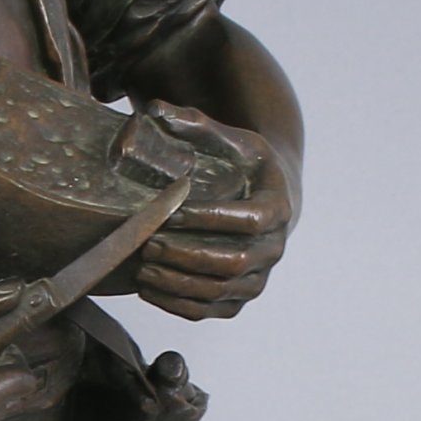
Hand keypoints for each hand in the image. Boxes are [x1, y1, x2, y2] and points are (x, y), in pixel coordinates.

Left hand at [132, 108, 298, 320]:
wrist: (267, 200)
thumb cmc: (247, 168)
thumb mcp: (232, 141)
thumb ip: (197, 125)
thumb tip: (157, 109)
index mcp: (277, 208)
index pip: (248, 221)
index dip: (210, 219)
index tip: (172, 212)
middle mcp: (274, 248)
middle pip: (233, 263)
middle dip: (187, 255)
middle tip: (149, 244)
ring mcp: (259, 278)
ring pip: (220, 291)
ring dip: (179, 283)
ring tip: (144, 269)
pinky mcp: (241, 297)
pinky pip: (212, 311)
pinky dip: (180, 305)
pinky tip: (150, 290)